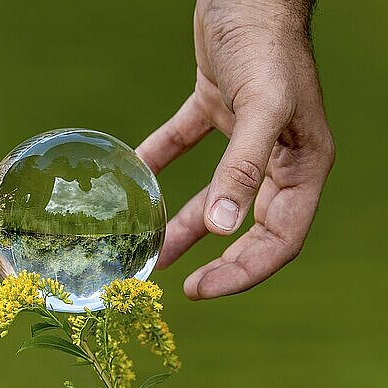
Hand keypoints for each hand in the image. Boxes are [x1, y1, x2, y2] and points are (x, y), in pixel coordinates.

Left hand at [137, 0, 334, 299]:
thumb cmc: (266, 44)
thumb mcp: (262, 108)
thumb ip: (245, 169)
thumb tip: (222, 226)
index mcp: (302, 166)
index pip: (279, 239)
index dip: (244, 271)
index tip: (201, 289)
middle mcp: (277, 158)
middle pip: (249, 225)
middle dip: (217, 259)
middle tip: (180, 284)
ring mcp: (246, 136)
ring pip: (214, 194)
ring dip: (183, 221)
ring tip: (151, 246)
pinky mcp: (216, 111)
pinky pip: (185, 147)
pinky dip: (162, 161)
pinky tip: (138, 175)